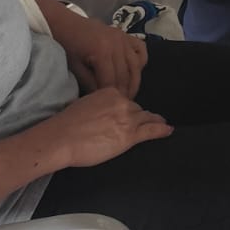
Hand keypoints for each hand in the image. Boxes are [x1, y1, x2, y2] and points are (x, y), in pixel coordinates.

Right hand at [40, 88, 170, 168]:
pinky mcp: (129, 135)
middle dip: (136, 117)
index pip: (124, 99)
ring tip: (161, 123)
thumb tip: (103, 111)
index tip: (126, 113)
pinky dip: (161, 130)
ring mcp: (128, 119)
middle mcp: (122, 102)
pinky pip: (151, 130)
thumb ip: (99, 104)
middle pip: (135, 109)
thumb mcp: (84, 103)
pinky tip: (168, 130)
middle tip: (139, 123)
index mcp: (110, 91)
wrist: (61, 138)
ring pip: (144, 118)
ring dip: (152, 121)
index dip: (125, 108)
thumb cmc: (66, 124)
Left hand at [51, 11, 148, 97]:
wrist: (67, 24)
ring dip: (134, 82)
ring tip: (129, 95)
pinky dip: (140, 62)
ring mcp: (124, 38)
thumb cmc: (68, 46)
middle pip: (126, 74)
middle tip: (122, 105)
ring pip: (136, 65)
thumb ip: (90, 83)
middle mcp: (117, 44)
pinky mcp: (126, 35)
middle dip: (125, 92)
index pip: (111, 81)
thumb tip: (102, 99)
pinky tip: (135, 73)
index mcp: (102, 52)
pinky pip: (141, 50)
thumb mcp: (75, 68)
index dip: (112, 96)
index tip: (111, 108)